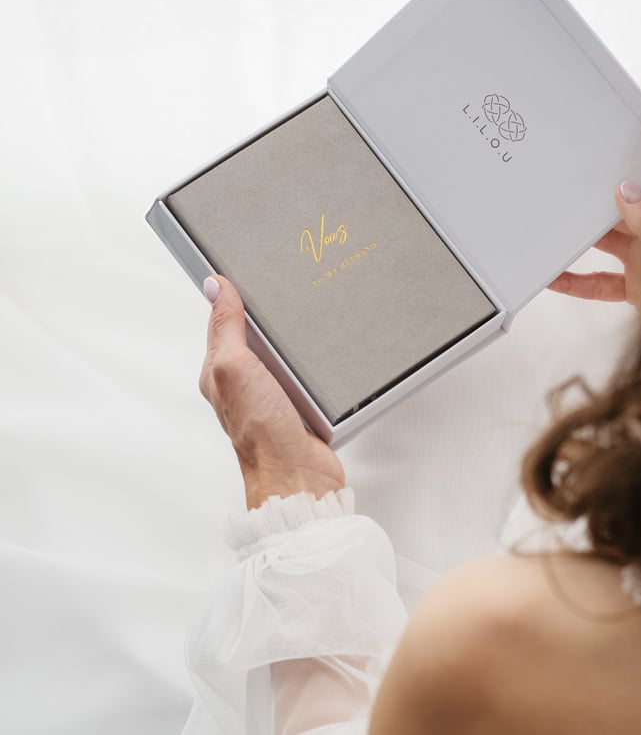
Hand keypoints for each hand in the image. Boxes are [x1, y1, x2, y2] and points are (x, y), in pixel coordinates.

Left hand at [198, 275, 344, 509]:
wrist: (298, 476)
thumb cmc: (261, 430)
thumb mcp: (234, 367)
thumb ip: (225, 327)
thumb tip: (214, 285)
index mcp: (220, 371)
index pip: (222, 321)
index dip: (230, 295)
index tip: (241, 268)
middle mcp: (244, 382)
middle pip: (253, 335)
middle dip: (263, 311)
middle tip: (279, 281)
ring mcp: (272, 393)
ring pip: (281, 352)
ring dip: (292, 335)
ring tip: (304, 307)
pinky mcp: (300, 404)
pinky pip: (306, 371)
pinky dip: (313, 359)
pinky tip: (324, 346)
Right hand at [546, 177, 640, 313]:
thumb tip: (625, 191)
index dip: (624, 179)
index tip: (598, 172)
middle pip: (620, 216)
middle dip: (595, 210)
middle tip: (569, 200)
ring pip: (607, 247)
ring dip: (581, 244)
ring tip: (555, 234)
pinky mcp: (635, 288)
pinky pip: (601, 282)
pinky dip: (577, 282)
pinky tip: (558, 278)